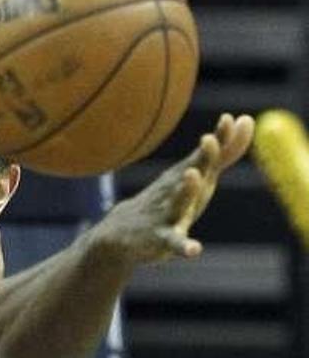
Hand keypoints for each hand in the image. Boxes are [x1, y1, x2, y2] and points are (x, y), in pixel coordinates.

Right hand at [91, 113, 254, 265]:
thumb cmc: (167, 201)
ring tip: (193, 176)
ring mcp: (168, 213)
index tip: (228, 118)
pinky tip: (193, 249)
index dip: (219, 138)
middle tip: (208, 139)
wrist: (121, 232)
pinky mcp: (161, 238)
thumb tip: (245, 120)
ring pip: (179, 202)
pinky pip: (174, 242)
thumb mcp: (197, 177)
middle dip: (202, 157)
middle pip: (192, 171)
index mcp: (188, 176)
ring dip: (186, 190)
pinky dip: (184, 245)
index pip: (207, 154)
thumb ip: (224, 154)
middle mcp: (177, 190)